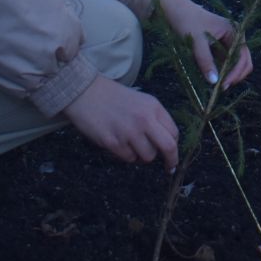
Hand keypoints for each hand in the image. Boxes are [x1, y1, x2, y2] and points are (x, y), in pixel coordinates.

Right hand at [62, 74, 179, 169]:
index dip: (174, 146)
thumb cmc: (114, 97)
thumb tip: (166, 143)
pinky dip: (126, 155)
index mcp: (154, 107)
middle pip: (168, 147)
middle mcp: (144, 119)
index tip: (172, 154)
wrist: (86, 93)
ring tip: (132, 145)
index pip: (174, 133)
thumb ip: (155, 119)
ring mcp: (129, 132)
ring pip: (148, 157)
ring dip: (142, 156)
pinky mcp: (113, 142)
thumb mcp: (141, 101)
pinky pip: (128, 158)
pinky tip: (119, 143)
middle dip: (171, 160)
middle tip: (168, 168)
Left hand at [158, 0, 253, 91]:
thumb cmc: (187, 21)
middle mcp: (235, 36)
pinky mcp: (221, 46)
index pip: (242, 56)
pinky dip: (224, 71)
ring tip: (218, 84)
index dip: (236, 72)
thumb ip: (206, 61)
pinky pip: (227, 62)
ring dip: (230, 74)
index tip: (223, 85)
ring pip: (236, 63)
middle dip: (236, 75)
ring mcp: (229, 42)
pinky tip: (214, 77)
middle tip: (222, 87)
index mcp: (234, 31)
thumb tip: (214, 81)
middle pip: (244, 61)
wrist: (176, 10)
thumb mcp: (196, 41)